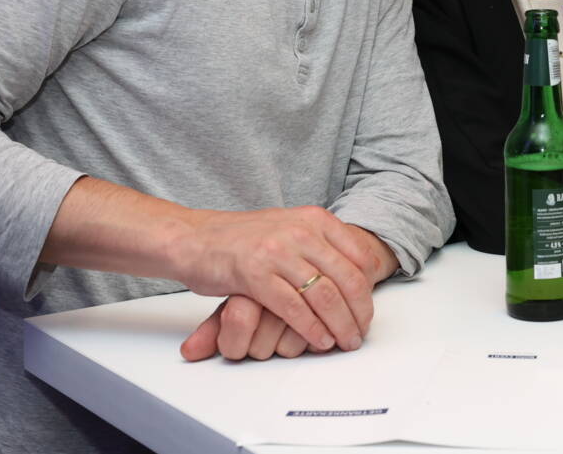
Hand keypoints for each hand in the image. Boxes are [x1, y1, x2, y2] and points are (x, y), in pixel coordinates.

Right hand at [169, 207, 393, 355]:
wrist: (194, 237)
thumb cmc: (243, 239)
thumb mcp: (291, 228)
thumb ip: (323, 244)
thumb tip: (363, 268)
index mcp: (315, 219)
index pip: (359, 258)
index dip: (368, 290)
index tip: (367, 312)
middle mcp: (300, 232)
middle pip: (347, 279)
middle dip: (359, 313)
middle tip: (360, 334)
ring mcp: (277, 252)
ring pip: (324, 295)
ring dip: (339, 324)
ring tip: (344, 342)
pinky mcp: (254, 274)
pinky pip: (293, 307)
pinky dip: (311, 328)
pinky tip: (319, 340)